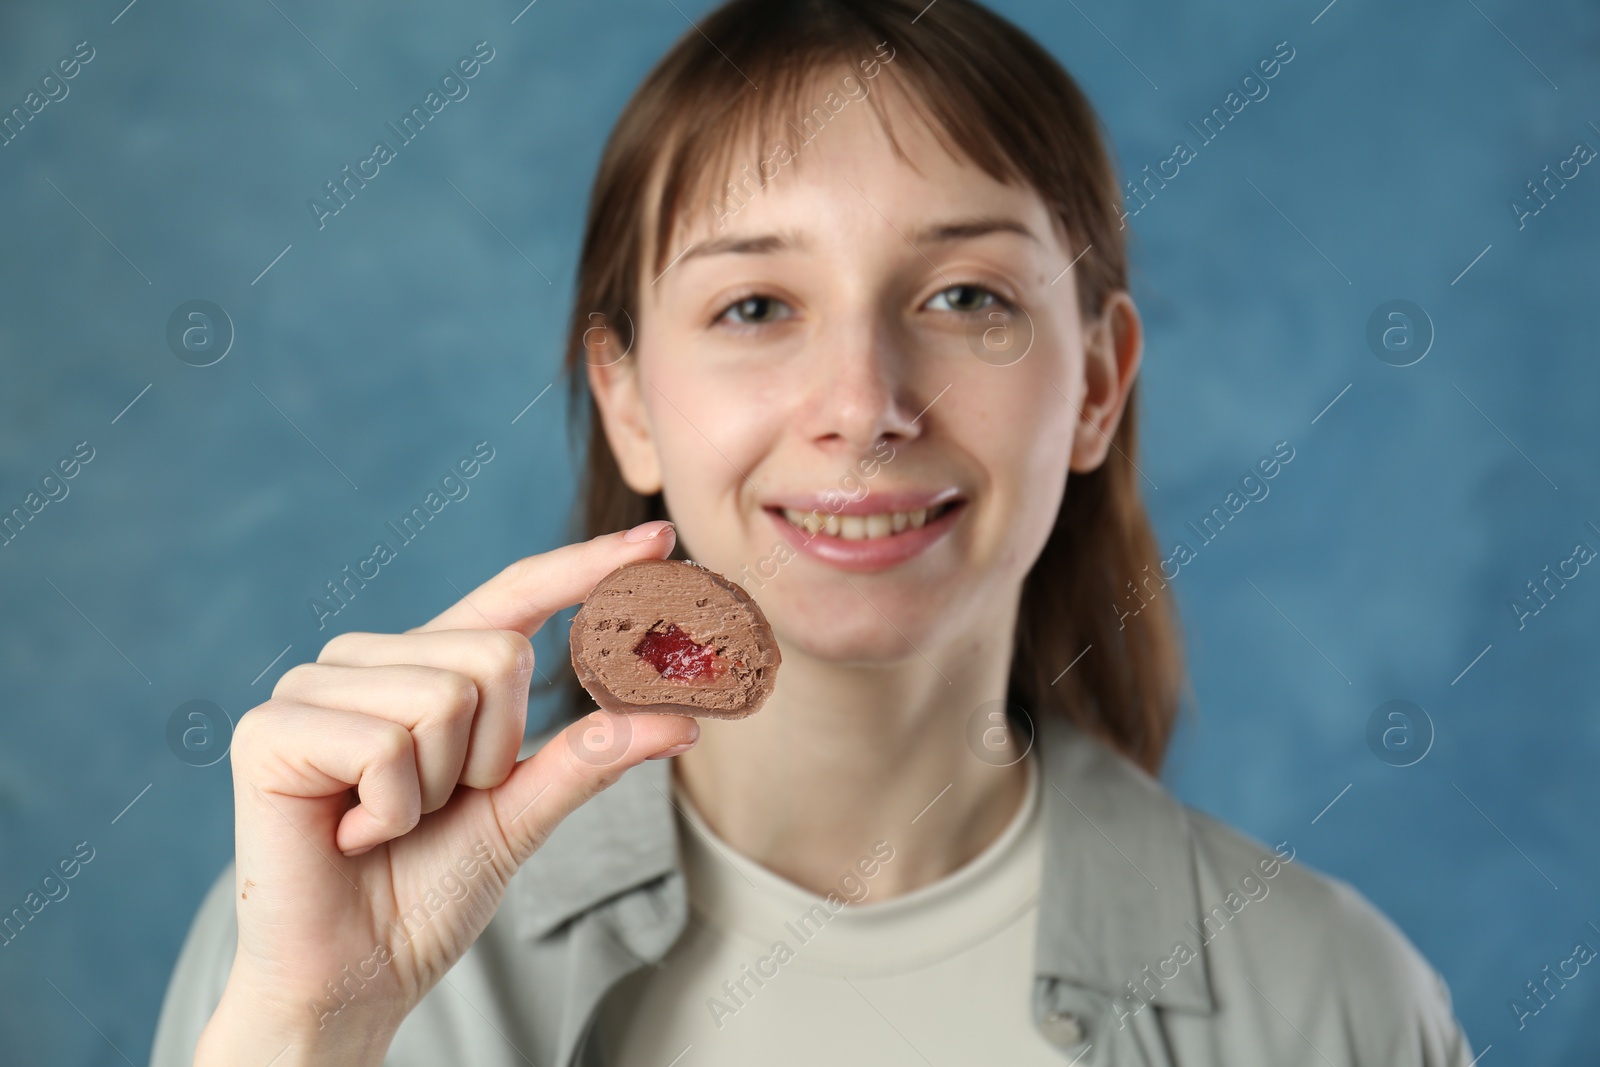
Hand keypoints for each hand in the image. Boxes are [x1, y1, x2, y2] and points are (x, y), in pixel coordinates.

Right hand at [195, 521, 695, 1065]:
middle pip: (496, 655)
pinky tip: (351, 836)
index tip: (658, 540)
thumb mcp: (522, 814)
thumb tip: (683, 719)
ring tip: (389, 823)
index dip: (584, 567)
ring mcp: (314, 687)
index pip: (514, 596)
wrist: (356, 977)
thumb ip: (590, 758)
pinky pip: (385, 744)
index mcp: (429, 668)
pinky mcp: (270, 729)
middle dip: (491, 756)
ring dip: (439, 788)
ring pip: (445, 697)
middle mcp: (370, 660)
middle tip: (438, 808)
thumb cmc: (427, 891)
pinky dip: (389, 810)